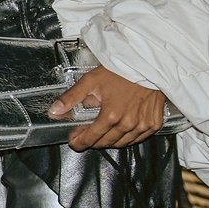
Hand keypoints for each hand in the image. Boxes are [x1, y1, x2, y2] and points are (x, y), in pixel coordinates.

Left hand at [48, 66, 167, 150]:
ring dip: (110, 140)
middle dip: (93, 141)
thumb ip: (71, 98)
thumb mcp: (91, 81)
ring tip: (103, 132)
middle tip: (86, 134)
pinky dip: (129, 137)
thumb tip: (54, 112)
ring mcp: (143, 125)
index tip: (74, 141)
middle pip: (105, 143)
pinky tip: (122, 129)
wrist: (147, 64)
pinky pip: (138, 138)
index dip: (79, 142)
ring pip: (122, 143)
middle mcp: (128, 124)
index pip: (91, 138)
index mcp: (111, 115)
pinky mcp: (154, 123)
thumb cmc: (120, 71)